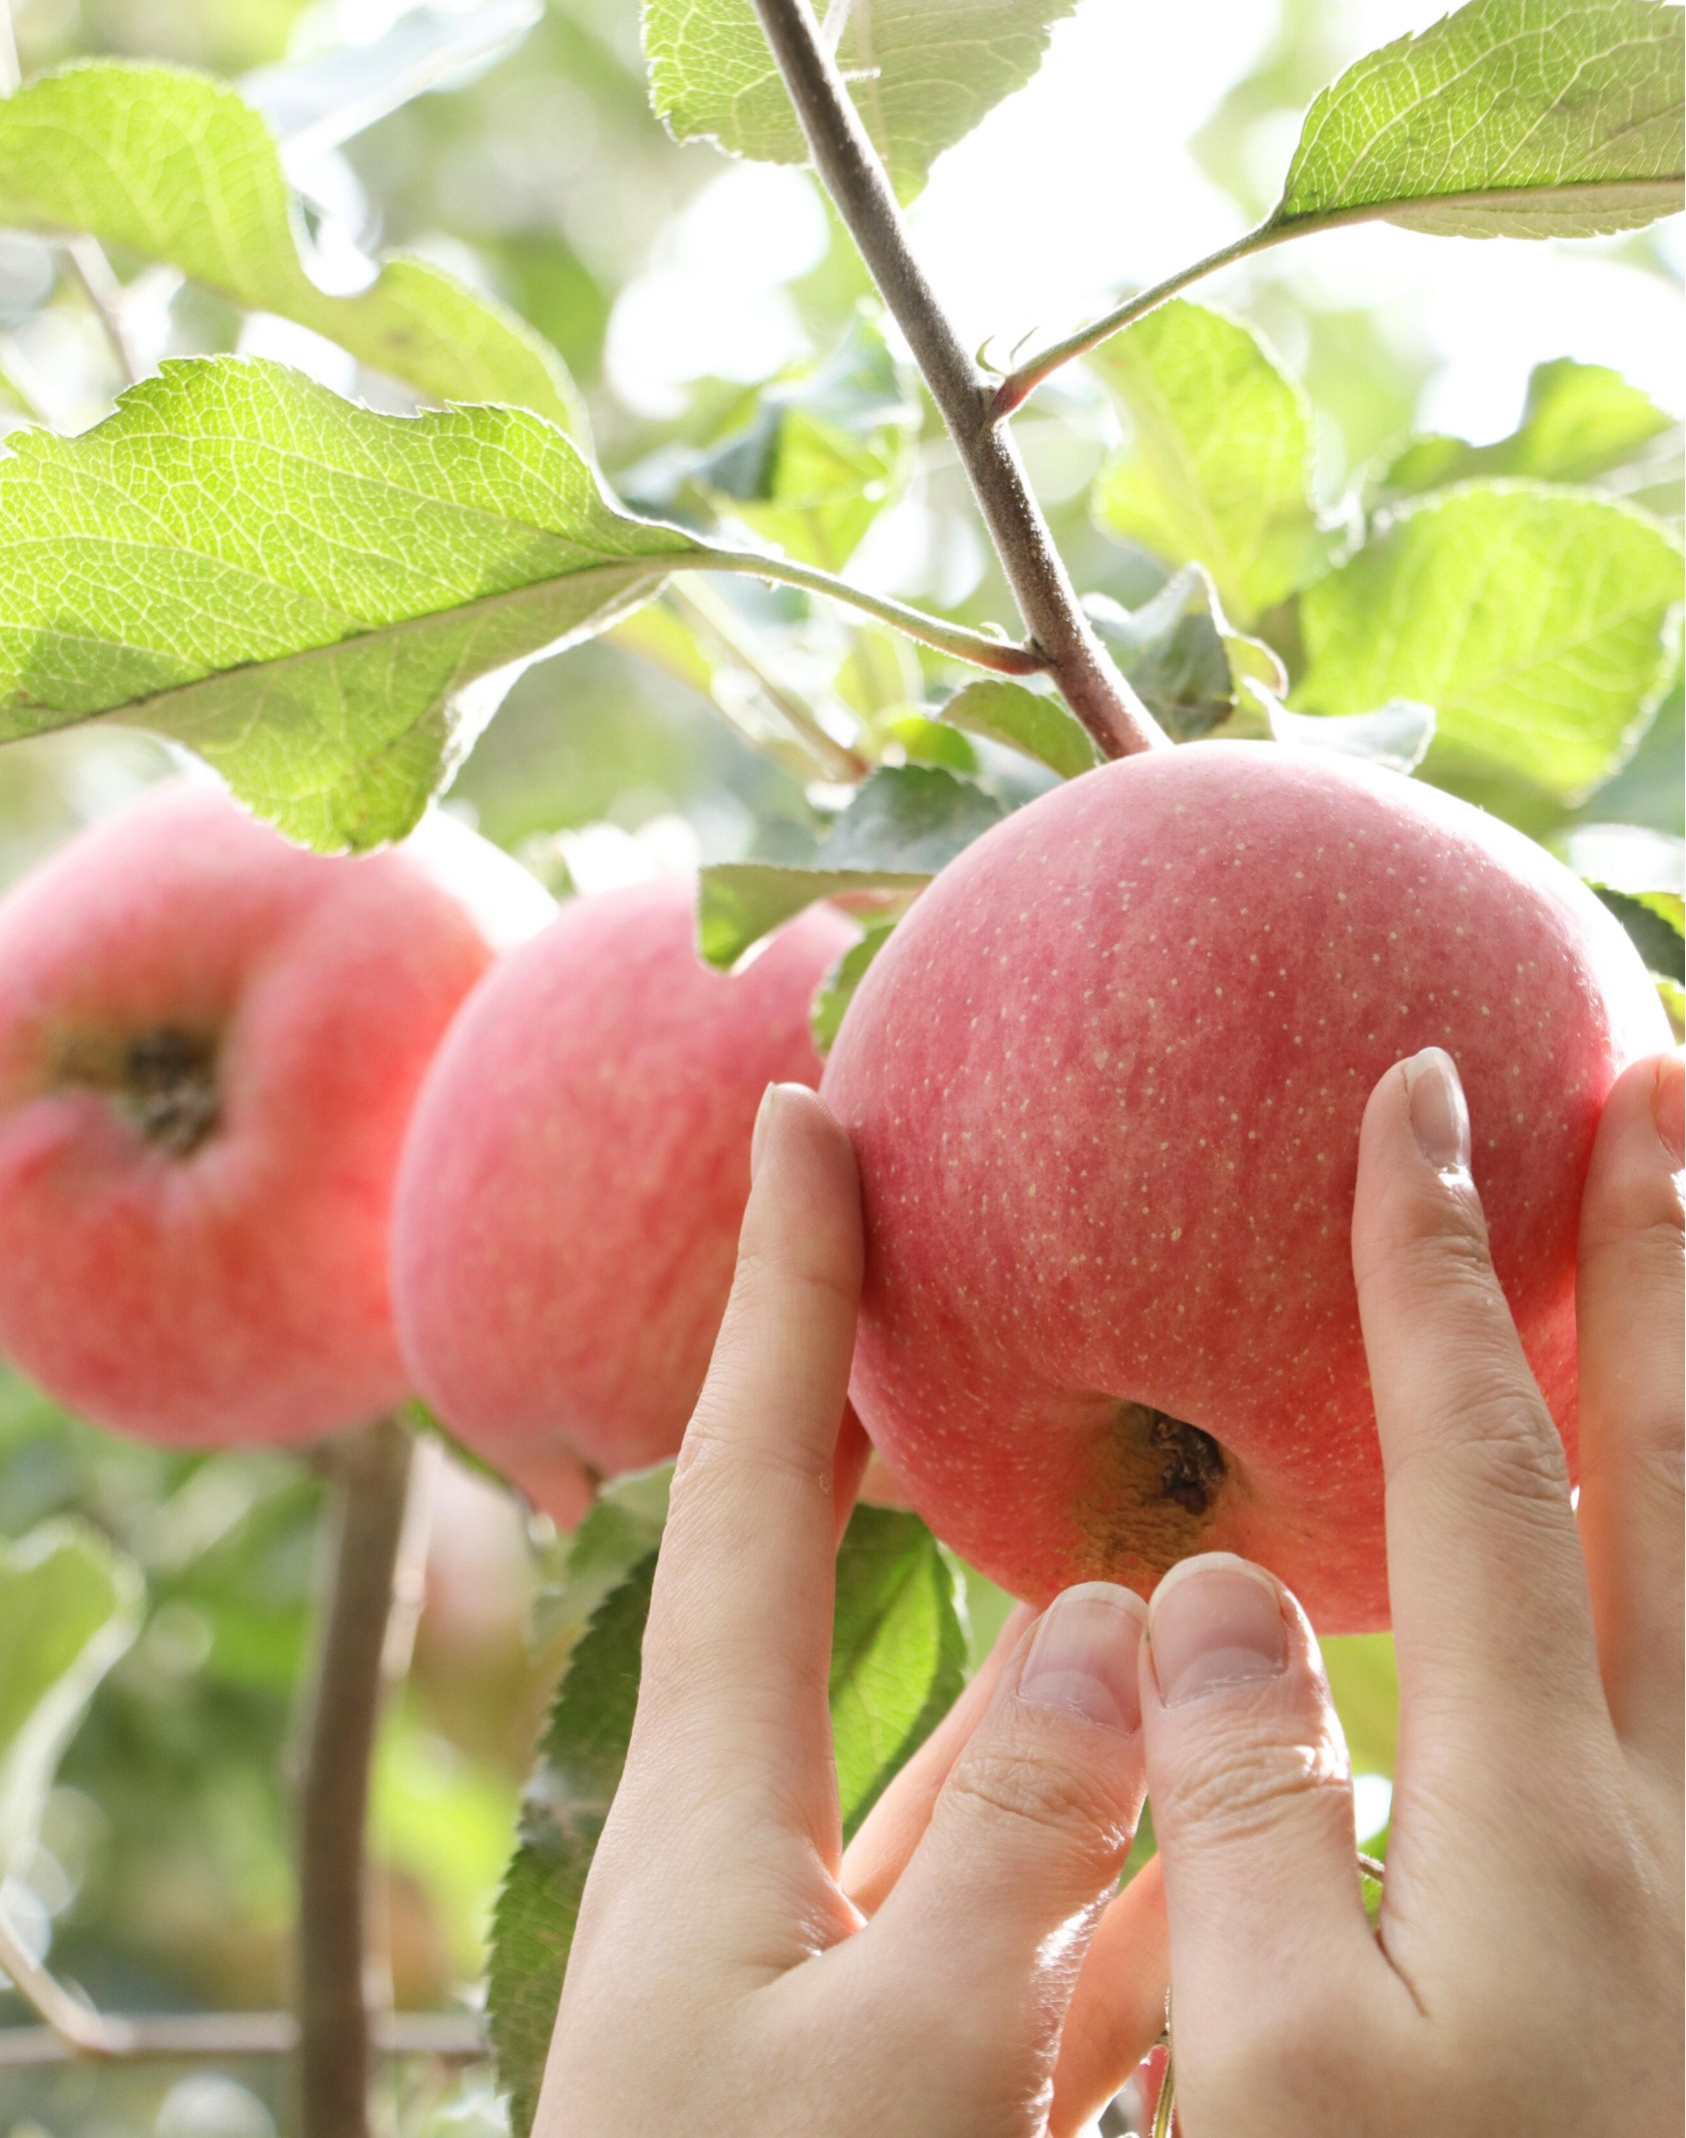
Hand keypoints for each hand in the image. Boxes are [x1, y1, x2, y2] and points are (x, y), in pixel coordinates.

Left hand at [534, 1081, 1168, 2137]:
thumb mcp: (884, 2081)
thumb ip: (1017, 1860)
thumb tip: (1127, 1627)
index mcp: (717, 1825)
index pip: (743, 1491)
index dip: (773, 1294)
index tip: (795, 1112)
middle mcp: (786, 1873)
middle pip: (879, 1611)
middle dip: (928, 1453)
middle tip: (1000, 1286)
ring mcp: (865, 1979)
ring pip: (1012, 1790)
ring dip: (1105, 1702)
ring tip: (1227, 1577)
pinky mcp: (939, 2081)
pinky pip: (1060, 1939)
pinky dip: (1151, 1882)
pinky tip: (1264, 1825)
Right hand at [1140, 1045, 1682, 2135]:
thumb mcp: (1284, 2092)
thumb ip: (1254, 1818)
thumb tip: (1219, 1585)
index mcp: (1546, 1823)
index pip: (1490, 1473)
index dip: (1439, 1273)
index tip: (1417, 1097)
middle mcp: (1667, 1804)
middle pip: (1667, 1466)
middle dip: (1656, 1256)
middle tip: (1655, 1074)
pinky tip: (1669, 1513)